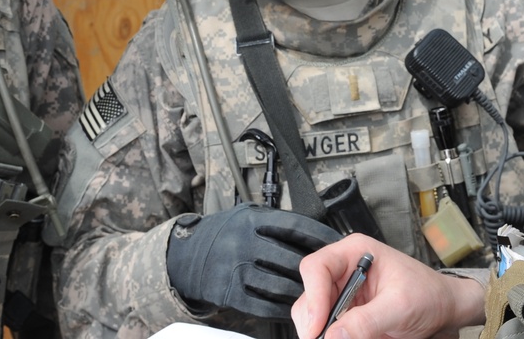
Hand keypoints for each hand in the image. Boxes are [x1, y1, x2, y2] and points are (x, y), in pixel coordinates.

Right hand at [166, 203, 340, 319]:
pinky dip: (283, 309)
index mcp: (253, 219)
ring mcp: (236, 268)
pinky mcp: (230, 293)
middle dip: (317, 272)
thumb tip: (315, 232)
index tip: (337, 243)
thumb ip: (277, 223)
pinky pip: (265, 306)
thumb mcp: (248, 215)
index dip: (321, 236)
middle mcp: (245, 241)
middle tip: (335, 277)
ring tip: (317, 296)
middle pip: (294, 260)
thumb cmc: (222, 233)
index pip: (297, 226)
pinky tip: (292, 308)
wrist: (186, 255)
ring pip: (282, 286)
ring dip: (303, 294)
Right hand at [291, 233, 485, 338]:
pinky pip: (327, 326)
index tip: (317, 327)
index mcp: (355, 252)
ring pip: (313, 313)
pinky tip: (342, 338)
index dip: (313, 298)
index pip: (317, 268)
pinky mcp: (346, 312)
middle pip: (310, 293)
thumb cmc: (429, 294)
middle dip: (313, 320)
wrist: (445, 309)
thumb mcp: (400, 307)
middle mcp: (344, 269)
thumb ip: (367, 321)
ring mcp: (343, 292)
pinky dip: (331, 335)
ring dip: (321, 330)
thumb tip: (333, 335)